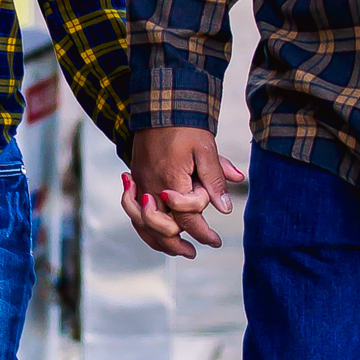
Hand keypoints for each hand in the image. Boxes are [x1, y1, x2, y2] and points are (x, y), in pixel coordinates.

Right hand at [122, 125, 246, 259]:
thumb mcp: (206, 150)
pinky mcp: (135, 180)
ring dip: (159, 241)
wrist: (160, 106)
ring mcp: (140, 184)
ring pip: (143, 224)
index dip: (203, 233)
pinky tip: (155, 233)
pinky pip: (134, 212)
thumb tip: (224, 209)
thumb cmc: (186, 128)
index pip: (187, 218)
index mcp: (171, 180)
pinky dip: (143, 227)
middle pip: (161, 228)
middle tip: (193, 253)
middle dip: (177, 245)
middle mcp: (152, 186)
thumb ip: (215, 180)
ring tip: (176, 250)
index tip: (216, 242)